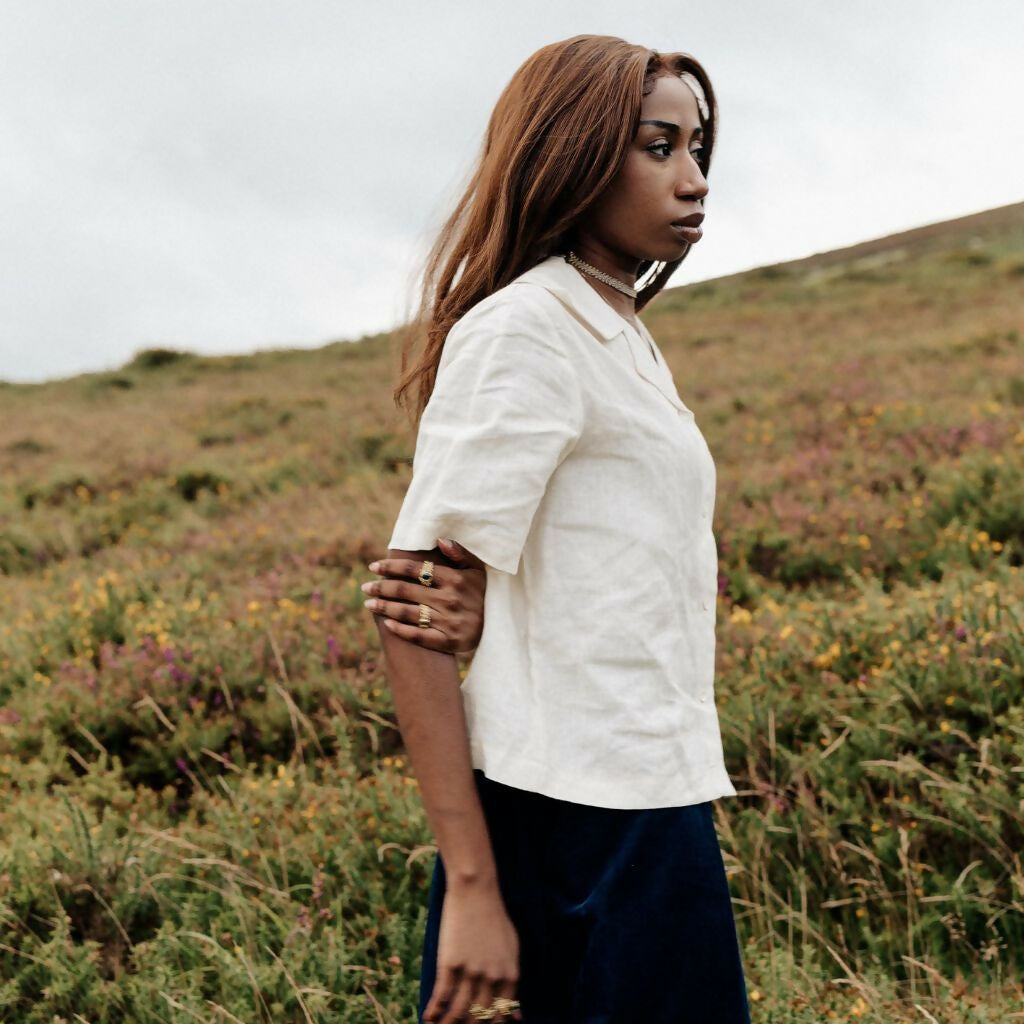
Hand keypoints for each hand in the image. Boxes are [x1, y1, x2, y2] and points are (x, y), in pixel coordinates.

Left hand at [363, 538, 486, 653]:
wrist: (497, 628)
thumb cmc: (480, 594)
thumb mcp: (476, 571)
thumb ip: (460, 554)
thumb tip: (439, 539)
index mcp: (455, 579)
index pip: (415, 569)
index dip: (391, 567)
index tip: (373, 567)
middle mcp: (450, 600)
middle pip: (405, 590)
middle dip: (381, 587)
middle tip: (365, 587)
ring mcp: (448, 622)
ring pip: (407, 612)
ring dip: (384, 607)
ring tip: (368, 604)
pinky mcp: (448, 642)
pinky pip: (419, 636)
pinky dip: (401, 630)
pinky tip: (387, 624)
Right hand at [424, 879, 521, 1023]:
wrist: (475, 890)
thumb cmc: (494, 918)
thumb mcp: (511, 949)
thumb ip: (512, 983)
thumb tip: (518, 1017)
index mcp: (511, 975)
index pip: (500, 1015)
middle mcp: (492, 977)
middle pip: (479, 1018)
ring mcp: (471, 971)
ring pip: (458, 1012)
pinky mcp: (450, 963)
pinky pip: (441, 996)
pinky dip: (433, 1010)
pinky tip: (427, 1017)